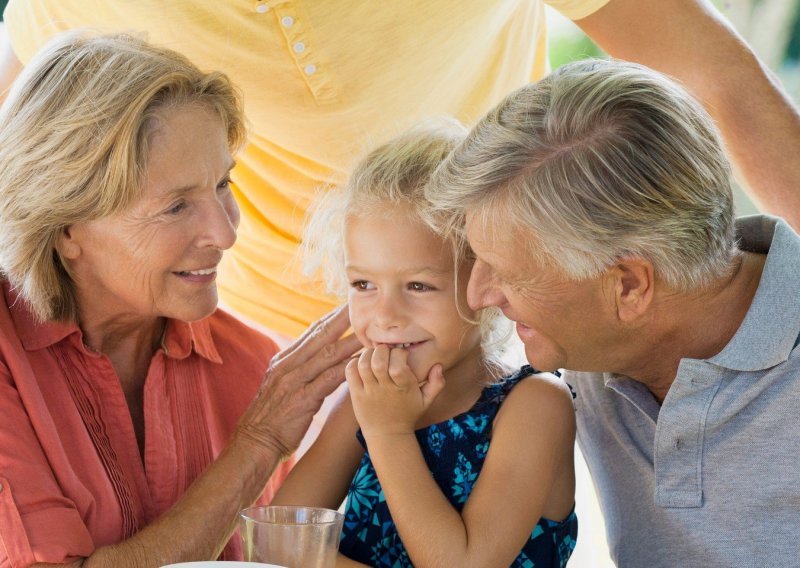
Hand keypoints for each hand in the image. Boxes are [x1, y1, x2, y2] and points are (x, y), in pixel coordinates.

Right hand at [236, 305, 361, 459]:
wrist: (255, 442)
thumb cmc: (272, 419)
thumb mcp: (281, 387)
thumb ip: (297, 371)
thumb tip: (315, 361)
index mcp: (284, 360)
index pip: (312, 332)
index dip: (332, 317)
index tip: (349, 304)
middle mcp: (289, 365)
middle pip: (321, 335)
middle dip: (343, 317)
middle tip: (362, 304)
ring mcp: (295, 381)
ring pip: (328, 353)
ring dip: (352, 340)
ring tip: (371, 330)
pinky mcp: (303, 399)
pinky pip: (329, 379)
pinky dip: (347, 368)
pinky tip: (362, 362)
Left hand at [346, 345, 444, 436]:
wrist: (387, 435)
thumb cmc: (408, 414)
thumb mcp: (426, 401)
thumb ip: (437, 383)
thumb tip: (438, 366)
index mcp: (404, 388)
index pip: (398, 365)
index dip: (398, 353)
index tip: (400, 354)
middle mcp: (385, 389)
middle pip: (379, 362)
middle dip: (382, 350)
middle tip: (385, 351)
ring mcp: (369, 392)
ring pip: (363, 365)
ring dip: (367, 354)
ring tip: (373, 355)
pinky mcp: (356, 394)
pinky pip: (350, 372)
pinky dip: (354, 362)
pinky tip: (361, 363)